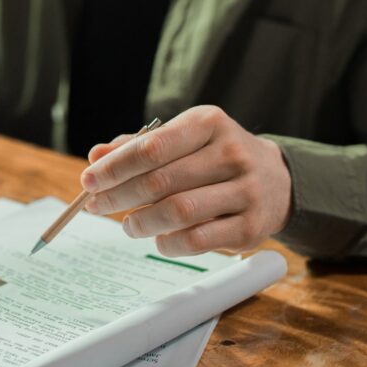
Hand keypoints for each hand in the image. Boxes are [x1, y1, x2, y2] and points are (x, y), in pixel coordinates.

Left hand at [81, 105, 292, 255]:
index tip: (88, 180)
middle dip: (119, 196)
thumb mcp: (183, 137)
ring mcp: (245, 191)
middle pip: (161, 181)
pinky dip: (169, 243)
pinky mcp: (250, 227)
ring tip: (127, 225)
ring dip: (142, 223)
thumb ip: (139, 146)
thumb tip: (96, 157)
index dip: (114, 167)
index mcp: (209, 123)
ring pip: (178, 212)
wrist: (278, 179)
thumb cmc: (216, 155)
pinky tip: (157, 239)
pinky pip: (198, 240)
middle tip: (96, 206)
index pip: (151, 147)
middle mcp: (231, 153)